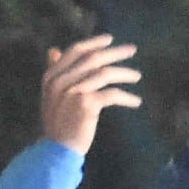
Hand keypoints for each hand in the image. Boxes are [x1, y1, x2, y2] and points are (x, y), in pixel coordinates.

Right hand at [37, 33, 144, 154]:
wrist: (57, 149)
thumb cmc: (58, 122)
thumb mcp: (52, 94)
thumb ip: (54, 72)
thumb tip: (53, 50)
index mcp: (51, 77)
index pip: (74, 52)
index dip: (93, 43)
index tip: (109, 39)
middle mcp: (60, 81)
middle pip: (92, 59)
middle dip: (114, 52)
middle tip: (132, 50)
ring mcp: (72, 92)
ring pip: (105, 73)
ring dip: (124, 73)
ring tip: (137, 76)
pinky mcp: (86, 104)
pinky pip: (112, 94)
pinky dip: (127, 98)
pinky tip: (136, 102)